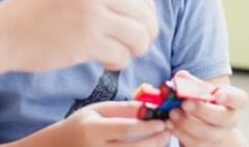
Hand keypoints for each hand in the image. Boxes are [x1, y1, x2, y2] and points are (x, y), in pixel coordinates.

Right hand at [0, 0, 158, 72]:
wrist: (1, 33)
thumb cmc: (30, 16)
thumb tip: (131, 8)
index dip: (147, 11)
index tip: (144, 25)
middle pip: (143, 12)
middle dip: (147, 32)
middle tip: (139, 45)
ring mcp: (91, 15)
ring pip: (139, 34)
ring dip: (137, 48)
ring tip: (123, 55)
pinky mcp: (87, 42)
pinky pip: (122, 54)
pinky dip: (120, 62)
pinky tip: (106, 63)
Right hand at [57, 101, 171, 146]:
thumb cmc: (80, 125)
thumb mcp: (96, 110)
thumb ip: (122, 109)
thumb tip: (149, 107)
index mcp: (92, 130)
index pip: (124, 130)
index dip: (146, 127)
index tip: (162, 122)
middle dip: (155, 141)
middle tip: (168, 131)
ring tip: (162, 139)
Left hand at [166, 85, 247, 145]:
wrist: (202, 124)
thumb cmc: (200, 100)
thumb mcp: (197, 88)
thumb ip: (188, 81)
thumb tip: (180, 77)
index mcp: (231, 102)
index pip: (239, 99)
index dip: (230, 97)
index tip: (217, 94)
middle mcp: (229, 120)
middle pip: (223, 118)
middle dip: (202, 110)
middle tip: (184, 104)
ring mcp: (219, 136)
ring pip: (208, 134)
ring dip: (188, 123)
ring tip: (172, 113)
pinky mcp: (206, 146)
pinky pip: (195, 144)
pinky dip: (181, 134)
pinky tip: (170, 124)